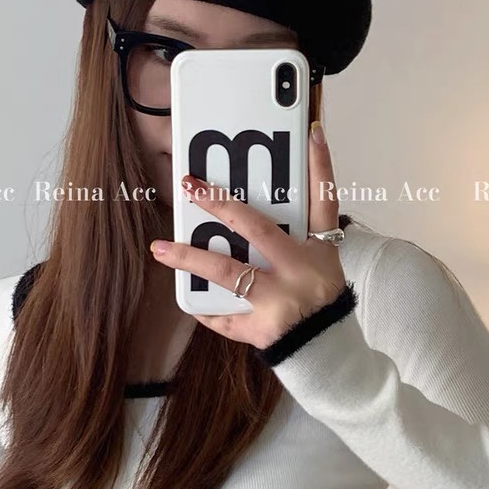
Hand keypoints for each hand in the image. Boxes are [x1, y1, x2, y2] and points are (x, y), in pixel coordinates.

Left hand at [150, 122, 344, 349]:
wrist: (329, 356)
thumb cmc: (321, 303)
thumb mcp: (322, 265)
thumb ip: (296, 238)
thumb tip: (252, 209)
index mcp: (320, 251)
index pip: (324, 201)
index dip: (320, 166)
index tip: (311, 132)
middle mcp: (300, 271)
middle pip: (257, 228)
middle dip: (219, 204)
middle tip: (189, 185)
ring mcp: (279, 301)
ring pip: (226, 272)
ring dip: (189, 257)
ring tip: (159, 248)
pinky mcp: (261, 330)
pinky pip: (223, 316)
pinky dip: (205, 309)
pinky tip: (186, 299)